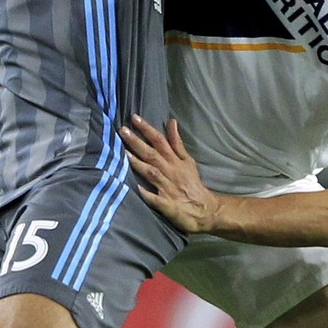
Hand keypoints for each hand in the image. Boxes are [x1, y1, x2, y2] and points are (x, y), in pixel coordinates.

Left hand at [120, 114, 214, 232]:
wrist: (205, 209)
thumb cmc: (192, 183)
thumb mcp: (188, 161)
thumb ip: (177, 143)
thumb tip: (171, 122)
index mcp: (175, 161)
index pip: (160, 141)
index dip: (147, 129)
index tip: (134, 118)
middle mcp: (170, 171)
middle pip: (152, 154)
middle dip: (137, 142)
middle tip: (122, 130)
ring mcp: (167, 188)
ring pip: (151, 173)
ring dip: (138, 163)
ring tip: (123, 153)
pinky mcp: (166, 204)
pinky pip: (154, 198)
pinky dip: (146, 193)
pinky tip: (134, 187)